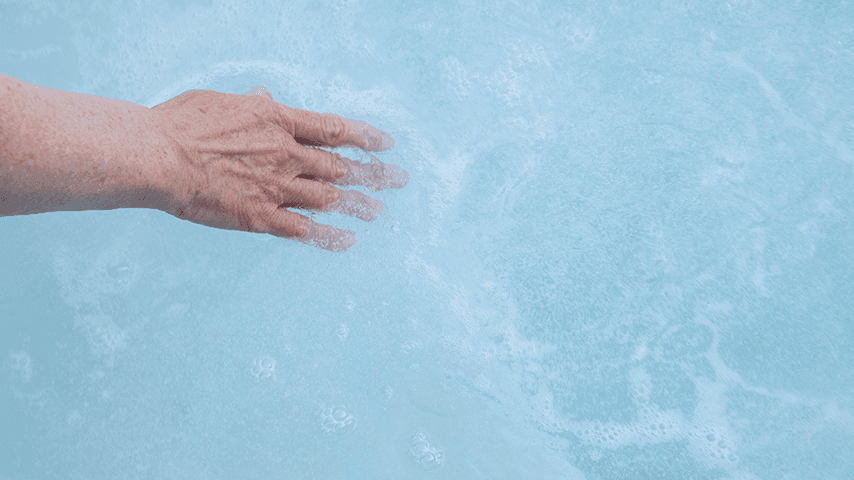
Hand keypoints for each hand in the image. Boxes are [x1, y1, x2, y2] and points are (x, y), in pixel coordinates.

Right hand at [150, 86, 407, 251]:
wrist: (158, 156)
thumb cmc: (180, 123)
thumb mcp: (219, 102)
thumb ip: (249, 103)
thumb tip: (265, 96)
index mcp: (277, 120)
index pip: (333, 129)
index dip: (364, 137)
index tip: (385, 144)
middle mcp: (285, 153)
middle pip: (340, 166)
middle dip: (372, 174)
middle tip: (397, 180)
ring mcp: (276, 186)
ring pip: (329, 197)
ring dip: (358, 205)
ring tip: (378, 211)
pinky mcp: (260, 216)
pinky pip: (303, 229)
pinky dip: (327, 236)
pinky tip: (347, 241)